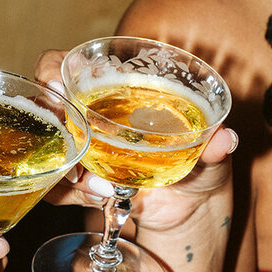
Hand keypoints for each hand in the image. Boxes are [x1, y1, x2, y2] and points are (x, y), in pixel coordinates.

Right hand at [34, 48, 237, 232]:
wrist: (192, 207)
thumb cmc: (199, 161)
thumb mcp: (209, 151)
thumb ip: (214, 144)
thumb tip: (226, 138)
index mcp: (116, 88)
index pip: (64, 65)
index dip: (51, 69)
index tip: (56, 84)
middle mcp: (88, 115)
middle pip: (46, 108)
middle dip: (50, 127)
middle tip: (73, 151)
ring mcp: (80, 150)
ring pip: (47, 150)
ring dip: (62, 167)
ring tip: (97, 185)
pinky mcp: (81, 185)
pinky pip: (57, 187)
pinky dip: (72, 194)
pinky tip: (101, 197)